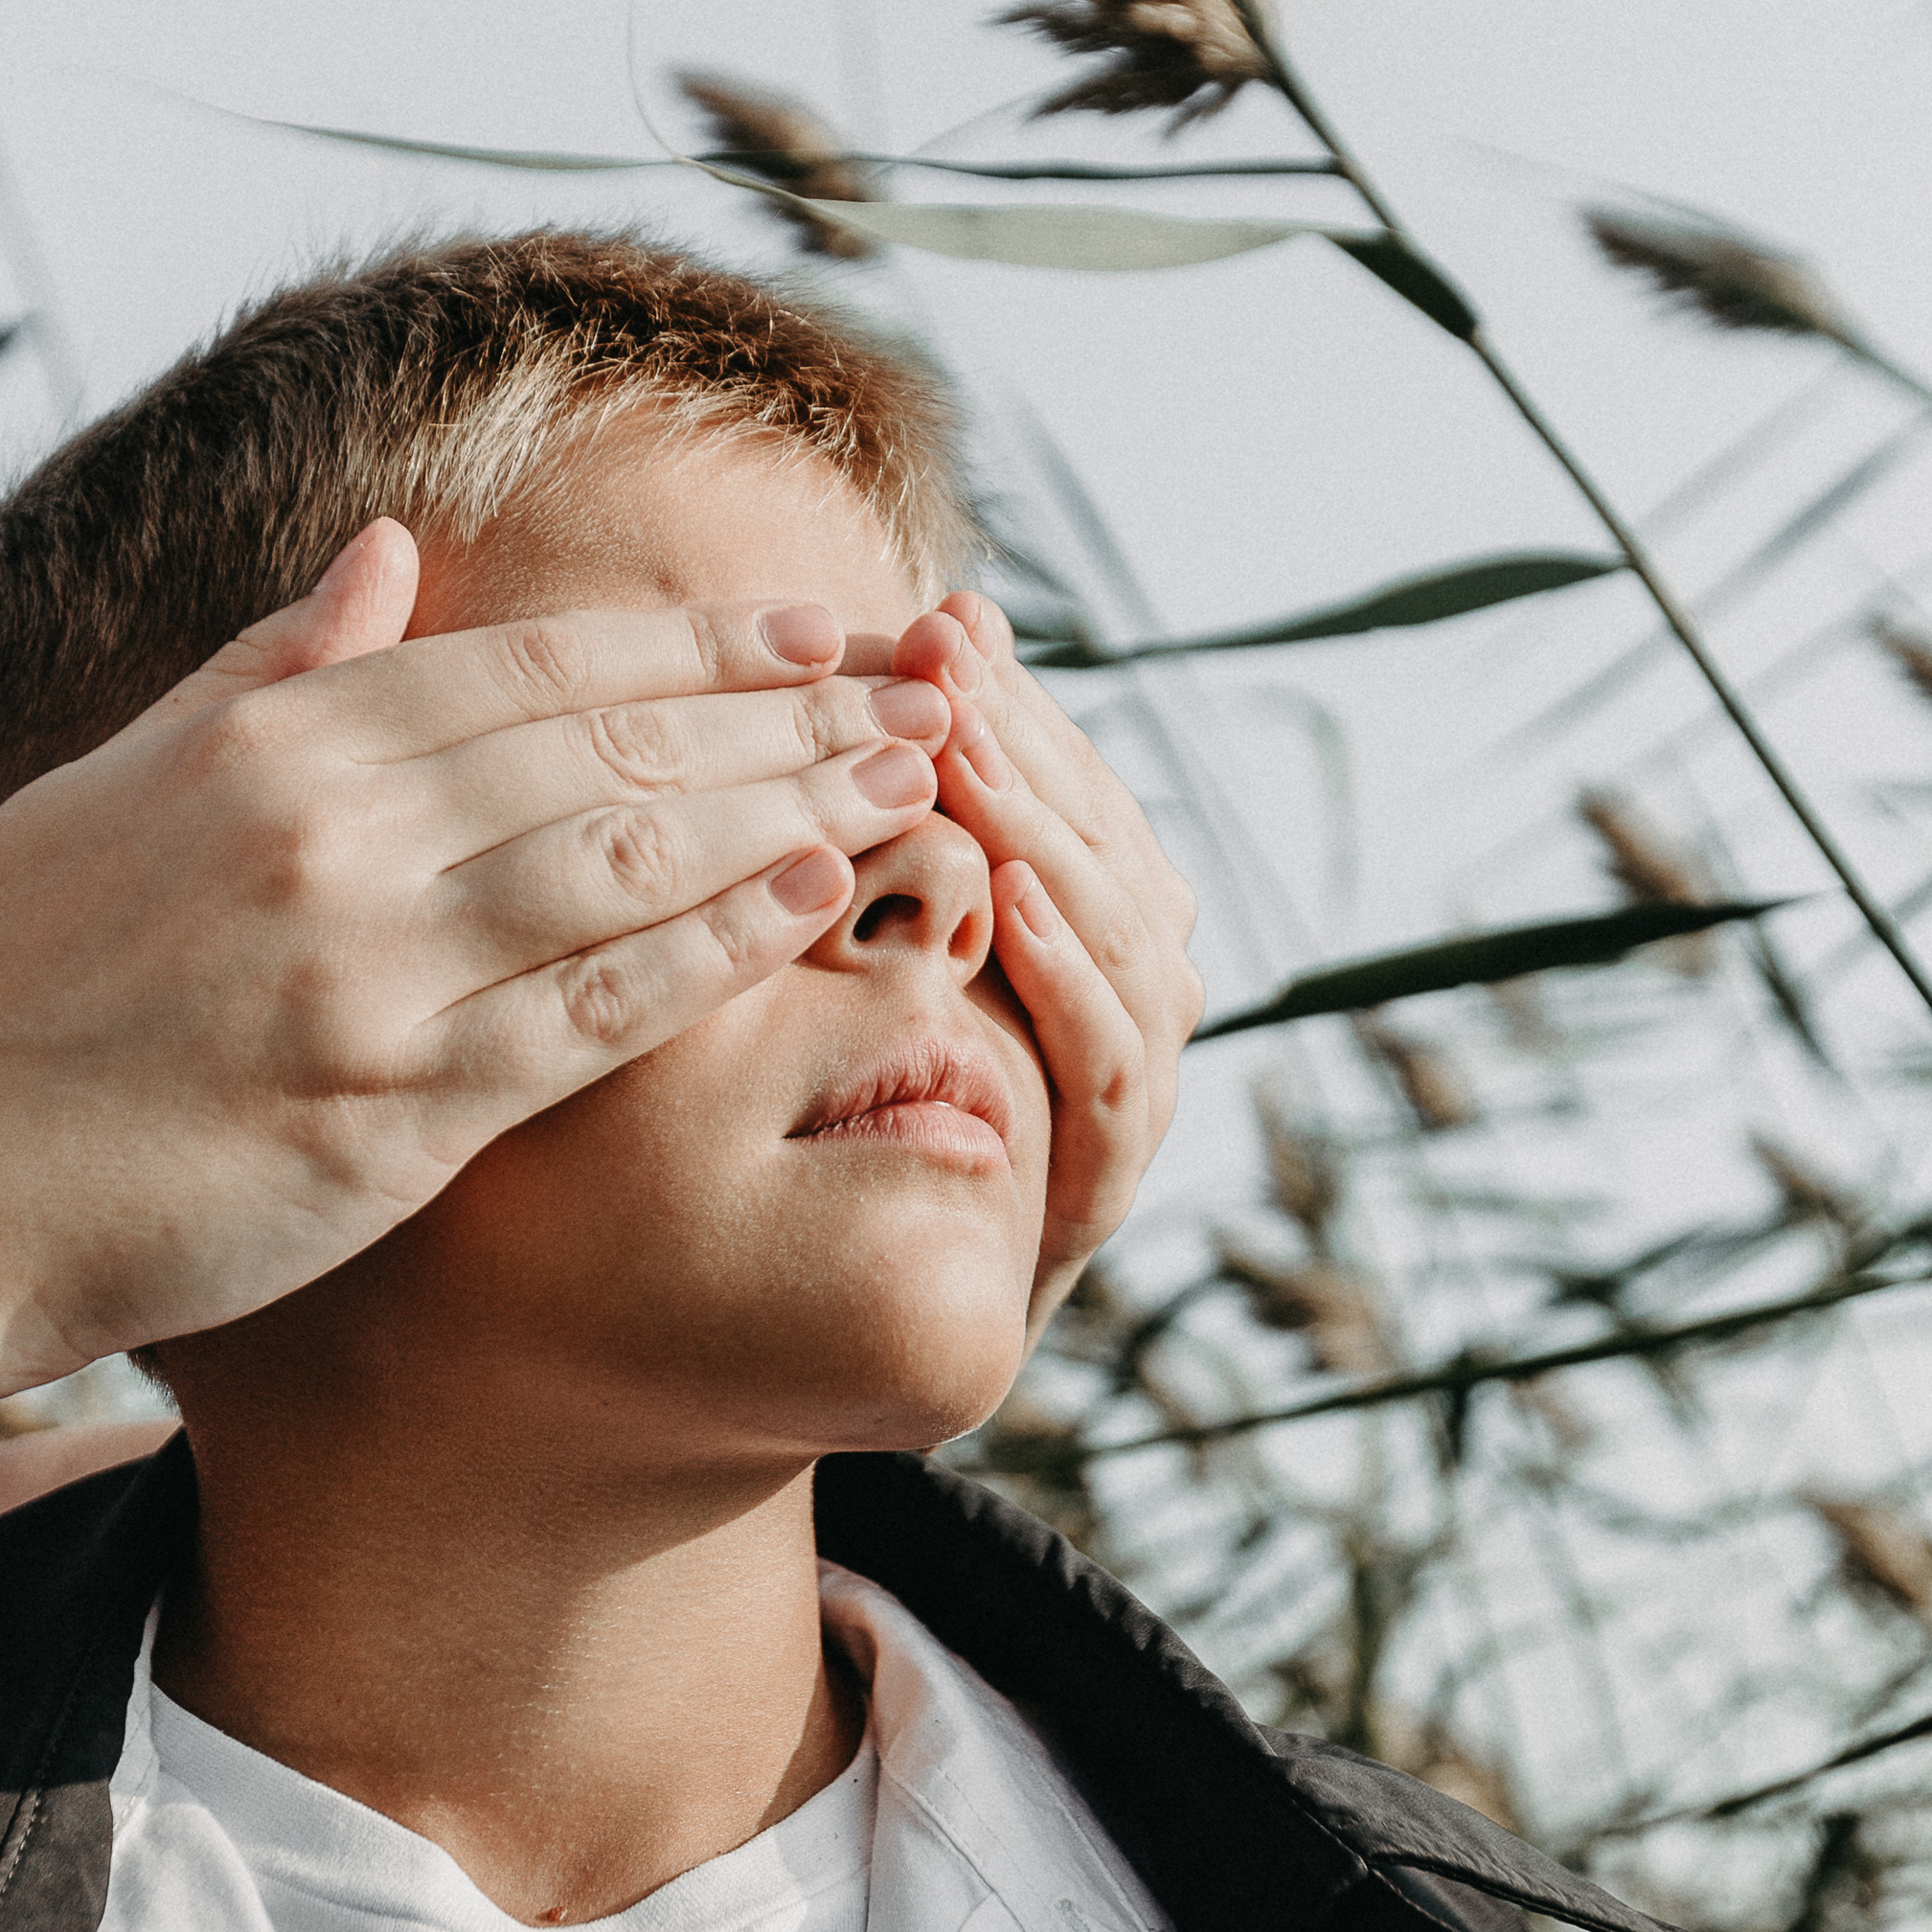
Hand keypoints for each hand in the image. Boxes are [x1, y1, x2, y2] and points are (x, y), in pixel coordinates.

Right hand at [0, 520, 950, 1530]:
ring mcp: (369, 967)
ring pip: (633, 855)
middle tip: (933, 689)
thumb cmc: (1, 996)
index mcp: (272, 739)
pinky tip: (817, 902)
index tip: (820, 635)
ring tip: (918, 780)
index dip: (699, 645)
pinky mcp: (394, 1106)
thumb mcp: (112, 787)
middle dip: (793, 711)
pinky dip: (718, 946)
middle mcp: (332, 828)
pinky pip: (597, 1011)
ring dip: (793, 806)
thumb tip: (388, 552)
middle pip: (618, 741)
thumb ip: (270, 668)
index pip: (538, 664)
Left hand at [857, 591, 1201, 1341]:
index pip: (1074, 797)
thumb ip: (888, 810)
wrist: (797, 1320)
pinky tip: (1014, 904)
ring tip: (975, 765)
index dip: (1020, 706)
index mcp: (1076, 939)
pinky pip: (1113, 1069)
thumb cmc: (809, 1101)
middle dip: (1033, 752)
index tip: (948, 619)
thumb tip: (935, 611)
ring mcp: (1121, 1099)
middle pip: (1113, 857)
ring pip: (1135, 947)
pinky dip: (1074, 977)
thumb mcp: (837, 936)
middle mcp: (1123, 1008)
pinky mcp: (1092, 1190)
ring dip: (1055, 845)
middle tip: (950, 667)